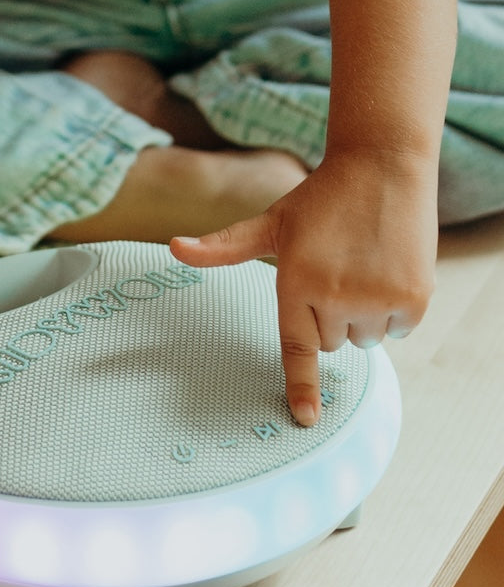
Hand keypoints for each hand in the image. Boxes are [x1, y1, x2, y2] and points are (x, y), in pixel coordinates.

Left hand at [171, 150, 435, 425]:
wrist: (381, 167)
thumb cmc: (319, 199)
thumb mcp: (269, 223)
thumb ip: (223, 247)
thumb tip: (173, 248)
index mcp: (296, 281)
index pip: (296, 347)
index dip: (300, 386)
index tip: (304, 419)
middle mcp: (336, 295)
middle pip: (329, 343)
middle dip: (329, 317)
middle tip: (334, 270)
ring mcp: (377, 298)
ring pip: (363, 340)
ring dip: (363, 316)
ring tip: (360, 267)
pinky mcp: (413, 298)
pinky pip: (398, 330)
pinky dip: (395, 309)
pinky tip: (387, 269)